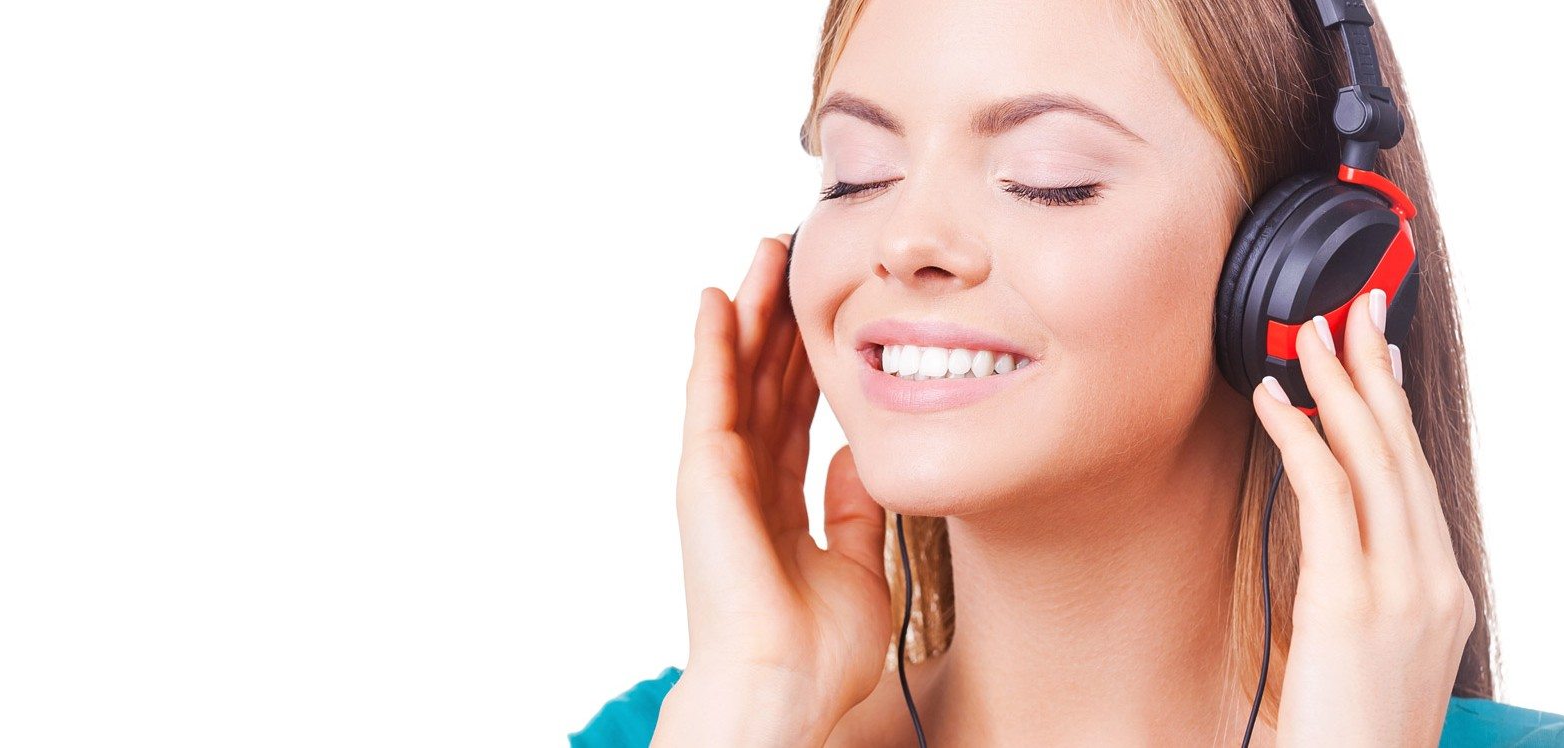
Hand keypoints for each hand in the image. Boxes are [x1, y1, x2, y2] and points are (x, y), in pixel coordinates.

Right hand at [653, 235, 892, 746]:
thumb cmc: (815, 652)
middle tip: (794, 254)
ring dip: (750, 310)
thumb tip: (856, 462)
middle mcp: (745, 480)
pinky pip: (710, 395)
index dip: (810, 357)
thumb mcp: (859, 568)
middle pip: (765, 379)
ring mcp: (721, 475)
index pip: (796, 410)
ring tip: (765, 252)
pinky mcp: (704, 474)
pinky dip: (714, 344)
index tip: (829, 308)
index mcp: (779, 501)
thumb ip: (855, 513)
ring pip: (737, 373)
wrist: (782, 688)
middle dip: (780, 317)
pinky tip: (719, 298)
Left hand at [1252, 289, 1474, 746]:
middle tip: (1353, 307)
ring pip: (1373, 460)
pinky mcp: (1352, 602)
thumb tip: (1330, 544)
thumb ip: (1365, 594)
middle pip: (1403, 453)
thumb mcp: (1374, 655)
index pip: (1416, 479)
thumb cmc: (1355, 733)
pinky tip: (1278, 398)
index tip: (1377, 354)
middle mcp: (1432, 580)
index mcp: (1442, 592)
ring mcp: (1401, 589)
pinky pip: (1326, 495)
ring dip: (1339, 385)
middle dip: (1374, 371)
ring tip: (1311, 331)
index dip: (1394, 409)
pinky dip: (1302, 437)